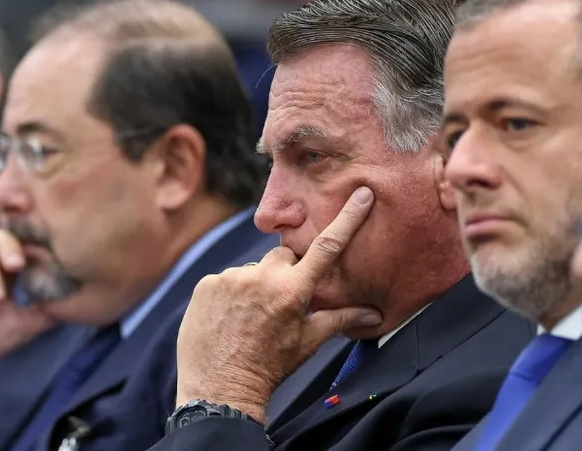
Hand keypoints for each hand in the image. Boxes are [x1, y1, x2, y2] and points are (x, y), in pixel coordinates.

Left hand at [174, 187, 380, 422]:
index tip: (361, 194)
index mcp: (293, 291)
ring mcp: (229, 279)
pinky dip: (229, 293)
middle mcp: (261, 278)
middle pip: (283, 257)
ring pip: (252, 271)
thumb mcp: (308, 343)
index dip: (347, 219)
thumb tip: (375, 314)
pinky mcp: (205, 284)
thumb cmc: (270, 367)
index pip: (327, 247)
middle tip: (279, 303)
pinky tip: (228, 317)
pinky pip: (224, 280)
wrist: (219, 388)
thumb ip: (340, 319)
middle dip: (286, 273)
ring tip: (248, 317)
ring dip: (255, 286)